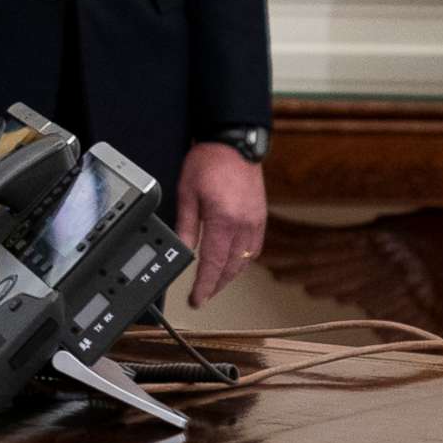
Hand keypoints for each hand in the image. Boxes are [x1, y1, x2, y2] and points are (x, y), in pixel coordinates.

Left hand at [175, 143, 266, 307]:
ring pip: (245, 261)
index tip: (197, 300)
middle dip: (216, 285)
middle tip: (202, 296)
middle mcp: (243, 224)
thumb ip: (186, 225)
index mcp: (223, 220)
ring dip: (230, 275)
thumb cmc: (208, 162)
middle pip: (231, 267)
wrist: (234, 142)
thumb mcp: (186, 193)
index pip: (212, 263)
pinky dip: (243, 260)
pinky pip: (255, 248)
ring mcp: (255, 221)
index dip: (205, 286)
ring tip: (215, 283)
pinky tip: (233, 263)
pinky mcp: (260, 217)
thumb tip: (182, 250)